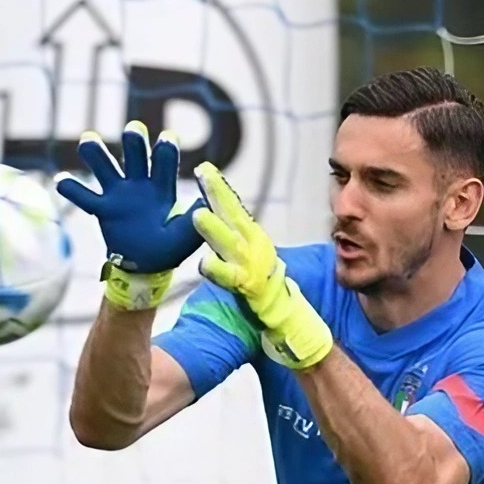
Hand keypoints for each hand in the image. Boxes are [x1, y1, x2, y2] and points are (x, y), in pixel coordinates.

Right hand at [55, 121, 203, 310]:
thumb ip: (196, 217)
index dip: (166, 150)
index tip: (167, 138)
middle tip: (133, 130)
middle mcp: (140, 184)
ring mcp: (119, 194)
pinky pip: (85, 197)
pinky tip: (61, 181)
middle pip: (135, 155)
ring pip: (105, 167)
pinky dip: (72, 189)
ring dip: (97, 153)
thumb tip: (209, 198)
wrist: (147, 267)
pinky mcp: (103, 210)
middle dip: (134, 142)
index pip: (164, 162)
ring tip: (89, 139)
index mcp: (162, 187)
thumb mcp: (187, 235)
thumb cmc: (170, 248)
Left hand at [190, 163, 333, 370]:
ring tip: (196, 215)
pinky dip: (218, 270)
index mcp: (252, 236)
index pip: (234, 207)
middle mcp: (253, 246)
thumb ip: (233, 235)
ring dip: (214, 229)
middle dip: (217, 194)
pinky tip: (204, 263)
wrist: (287, 314)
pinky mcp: (249, 286)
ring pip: (230, 243)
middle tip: (202, 174)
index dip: (219, 188)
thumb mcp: (249, 252)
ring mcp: (251, 265)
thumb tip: (210, 215)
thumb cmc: (263, 282)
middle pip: (233, 215)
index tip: (204, 168)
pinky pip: (231, 277)